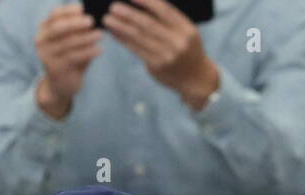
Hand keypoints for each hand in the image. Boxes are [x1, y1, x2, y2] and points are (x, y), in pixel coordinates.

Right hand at [35, 3, 102, 118]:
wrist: (62, 85)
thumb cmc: (70, 59)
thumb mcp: (73, 43)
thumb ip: (79, 31)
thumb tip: (94, 18)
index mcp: (44, 30)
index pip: (54, 15)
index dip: (68, 11)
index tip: (83, 8)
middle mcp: (41, 41)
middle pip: (58, 28)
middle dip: (76, 23)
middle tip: (92, 20)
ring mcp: (46, 55)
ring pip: (67, 43)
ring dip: (86, 37)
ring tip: (100, 34)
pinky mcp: (55, 68)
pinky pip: (73, 57)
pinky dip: (88, 52)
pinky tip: (100, 49)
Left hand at [103, 0, 219, 107]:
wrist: (196, 78)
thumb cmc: (187, 49)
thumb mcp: (185, 32)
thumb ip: (168, 20)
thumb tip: (140, 4)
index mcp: (186, 29)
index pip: (164, 10)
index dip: (146, 1)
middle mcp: (178, 42)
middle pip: (148, 24)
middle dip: (128, 14)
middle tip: (113, 7)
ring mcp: (168, 56)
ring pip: (140, 37)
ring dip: (121, 27)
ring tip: (108, 19)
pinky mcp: (158, 66)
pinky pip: (137, 50)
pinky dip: (124, 40)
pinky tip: (115, 33)